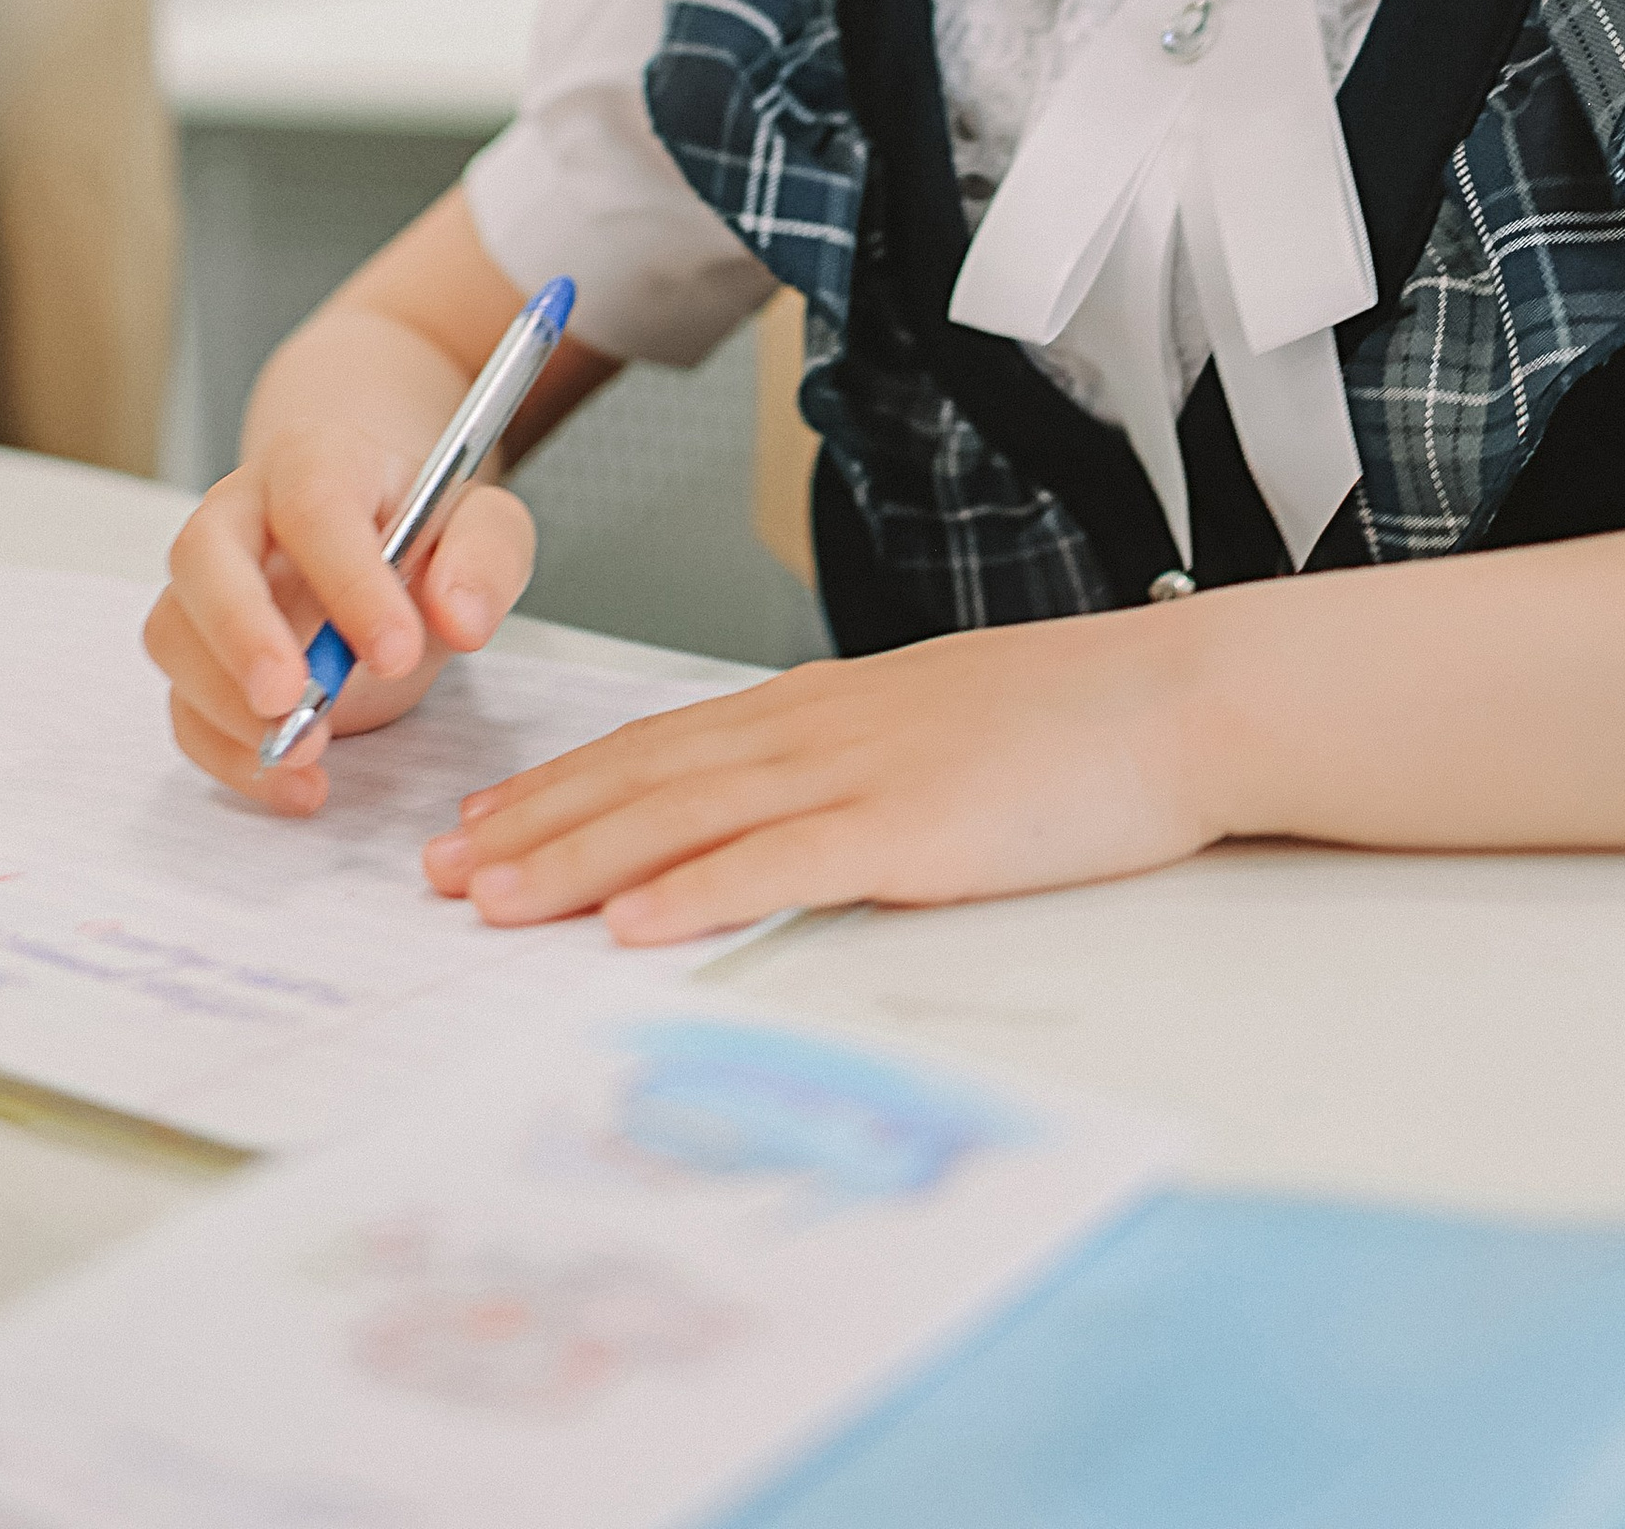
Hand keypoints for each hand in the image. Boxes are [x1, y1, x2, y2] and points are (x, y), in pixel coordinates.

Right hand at [145, 420, 535, 816]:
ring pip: (175, 634)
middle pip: (203, 554)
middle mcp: (241, 514)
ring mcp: (207, 588)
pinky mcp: (198, 660)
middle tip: (292, 699)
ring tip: (308, 753)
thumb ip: (486, 556)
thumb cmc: (421, 533)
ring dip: (228, 706)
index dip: (348, 578)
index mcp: (315, 462)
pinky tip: (295, 785)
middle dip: (242, 632)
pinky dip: (227, 756)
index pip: (313, 503)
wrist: (379, 548)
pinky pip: (183, 708)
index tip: (397, 650)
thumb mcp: (483, 528)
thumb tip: (459, 616)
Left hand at [419, 604, 1231, 937]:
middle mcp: (820, 729)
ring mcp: (861, 775)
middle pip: (646, 777)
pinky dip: (693, 893)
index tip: (488, 824)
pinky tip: (628, 924)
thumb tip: (795, 808)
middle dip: (535, 826)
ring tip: (492, 899)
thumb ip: (861, 757)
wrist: (1182, 699)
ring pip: (684, 817)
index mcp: (826, 705)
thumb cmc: (1079, 720)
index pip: (663, 743)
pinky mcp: (911, 832)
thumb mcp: (943, 723)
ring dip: (577, 861)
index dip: (566, 785)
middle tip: (442, 872)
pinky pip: (778, 864)